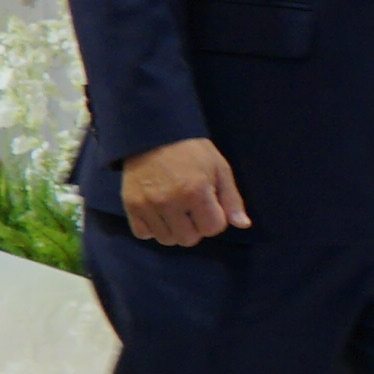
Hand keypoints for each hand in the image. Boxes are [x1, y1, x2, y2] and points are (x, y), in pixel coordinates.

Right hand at [114, 137, 245, 245]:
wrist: (154, 135)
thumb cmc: (192, 151)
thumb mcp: (219, 168)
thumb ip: (232, 199)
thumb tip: (243, 225)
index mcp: (195, 191)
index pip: (212, 228)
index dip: (215, 218)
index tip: (210, 205)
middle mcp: (170, 201)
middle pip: (189, 239)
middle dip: (196, 227)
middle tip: (192, 209)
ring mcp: (148, 205)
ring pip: (167, 239)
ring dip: (175, 230)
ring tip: (176, 211)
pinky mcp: (130, 205)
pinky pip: (143, 234)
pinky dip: (152, 228)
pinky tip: (159, 214)